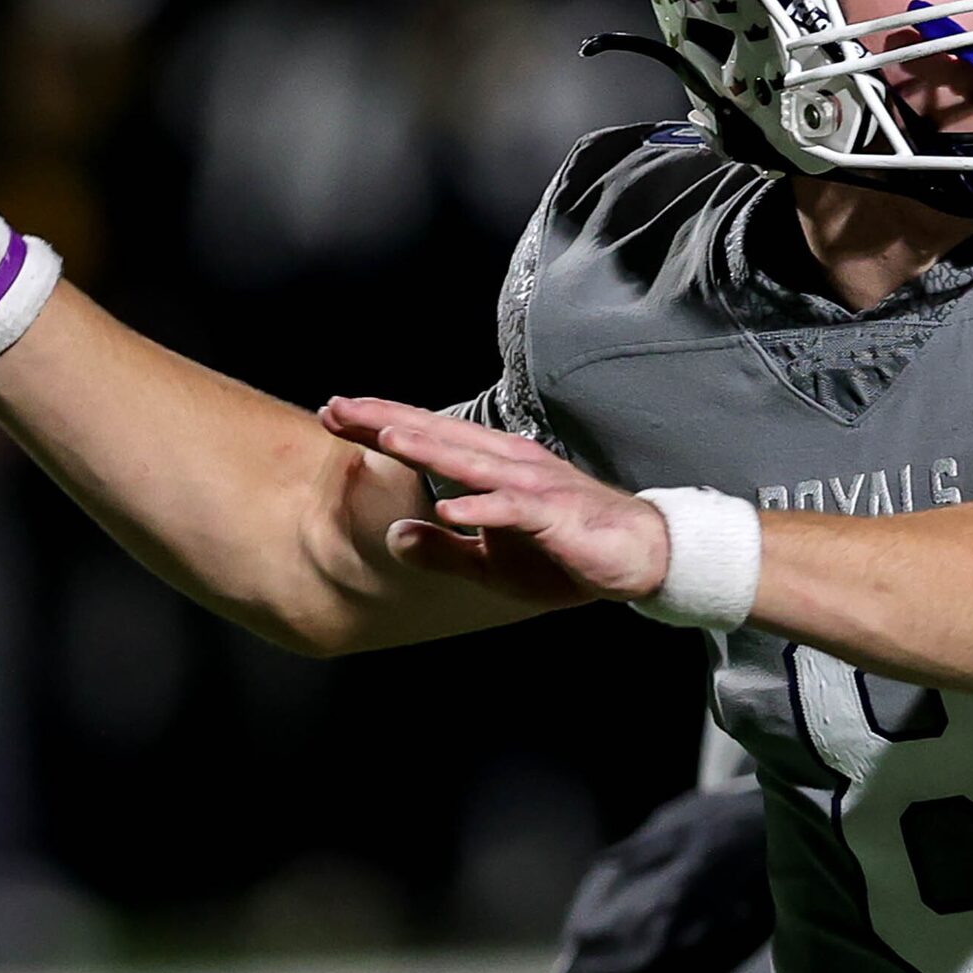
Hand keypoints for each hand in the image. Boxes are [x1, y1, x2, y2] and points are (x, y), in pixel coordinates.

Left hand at [318, 397, 669, 606]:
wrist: (639, 559)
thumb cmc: (564, 555)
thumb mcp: (489, 565)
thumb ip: (442, 551)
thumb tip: (393, 537)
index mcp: (492, 468)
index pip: (428, 438)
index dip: (380, 425)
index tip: (334, 413)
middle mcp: (509, 464)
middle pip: (439, 435)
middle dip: (387, 420)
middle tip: (336, 407)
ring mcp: (534, 486)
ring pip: (471, 462)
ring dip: (429, 448)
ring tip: (384, 437)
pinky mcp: (556, 515)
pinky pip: (513, 510)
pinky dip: (482, 508)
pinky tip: (449, 508)